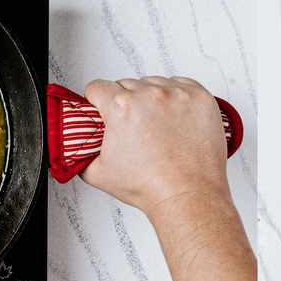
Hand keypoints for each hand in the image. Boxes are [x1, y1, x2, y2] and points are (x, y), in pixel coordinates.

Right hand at [80, 76, 230, 219]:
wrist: (187, 196)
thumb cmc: (152, 186)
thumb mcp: (99, 174)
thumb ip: (83, 154)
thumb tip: (79, 148)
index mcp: (122, 108)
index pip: (98, 87)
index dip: (97, 102)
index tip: (103, 109)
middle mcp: (150, 96)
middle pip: (127, 85)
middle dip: (126, 104)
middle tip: (134, 128)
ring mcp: (178, 95)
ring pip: (155, 83)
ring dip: (152, 99)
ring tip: (157, 126)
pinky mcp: (200, 99)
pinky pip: (182, 84)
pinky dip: (178, 98)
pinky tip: (175, 119)